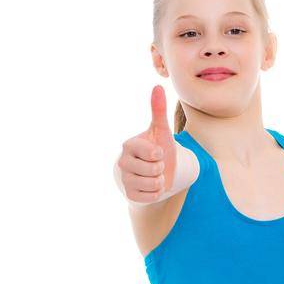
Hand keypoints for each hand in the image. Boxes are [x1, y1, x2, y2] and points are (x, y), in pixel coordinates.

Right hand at [116, 85, 177, 202]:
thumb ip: (158, 110)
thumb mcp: (161, 130)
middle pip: (154, 170)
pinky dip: (157, 193)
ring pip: (153, 184)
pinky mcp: (130, 195)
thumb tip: (157, 86)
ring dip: (160, 181)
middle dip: (161, 168)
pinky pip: (151, 197)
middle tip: (156, 165)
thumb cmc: (158, 148)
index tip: (156, 152)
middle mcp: (122, 162)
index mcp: (129, 145)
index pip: (152, 152)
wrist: (156, 172)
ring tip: (154, 175)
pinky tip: (152, 186)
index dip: (160, 154)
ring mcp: (125, 179)